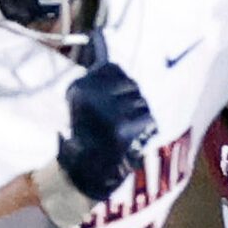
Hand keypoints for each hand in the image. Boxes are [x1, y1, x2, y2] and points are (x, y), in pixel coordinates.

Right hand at [54, 61, 156, 203]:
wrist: (82, 175)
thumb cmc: (86, 138)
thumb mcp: (82, 105)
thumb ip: (99, 84)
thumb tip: (107, 52)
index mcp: (79, 88)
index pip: (114, 68)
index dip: (121, 83)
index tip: (117, 97)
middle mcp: (91, 97)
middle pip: (132, 85)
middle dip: (132, 100)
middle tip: (121, 119)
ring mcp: (108, 113)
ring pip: (141, 102)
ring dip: (140, 115)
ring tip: (126, 129)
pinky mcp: (122, 129)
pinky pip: (147, 119)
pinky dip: (145, 129)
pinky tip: (133, 138)